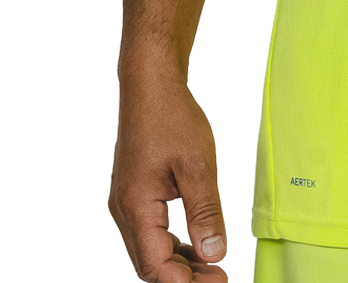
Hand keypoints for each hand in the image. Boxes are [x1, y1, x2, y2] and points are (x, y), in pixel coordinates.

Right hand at [109, 74, 228, 281]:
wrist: (151, 88)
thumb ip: (205, 213)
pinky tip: (196, 246)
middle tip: (218, 279)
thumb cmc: (172, 119)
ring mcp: (128, 202)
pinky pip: (151, 231)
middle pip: (150, 262)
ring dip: (179, 262)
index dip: (184, 281)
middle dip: (183, 277)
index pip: (155, 264)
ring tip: (212, 268)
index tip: (216, 282)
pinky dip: (172, 243)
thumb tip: (213, 254)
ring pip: (150, 248)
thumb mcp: (198, 166)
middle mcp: (125, 210)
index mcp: (136, 206)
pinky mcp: (136, 194)